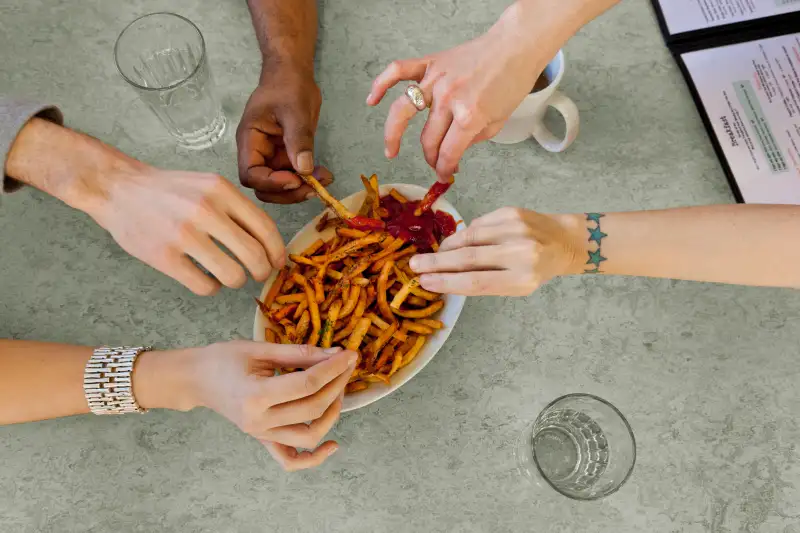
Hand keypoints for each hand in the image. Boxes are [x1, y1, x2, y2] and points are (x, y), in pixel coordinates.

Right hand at [86, 164, 284, 295]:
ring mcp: (183, 234)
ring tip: (228, 276)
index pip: (265, 228)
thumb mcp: (208, 185)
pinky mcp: (163, 256)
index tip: (278, 262)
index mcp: (221, 191)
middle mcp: (205, 210)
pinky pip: (204, 286)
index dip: (277, 251)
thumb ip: (237, 208)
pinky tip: (205, 279)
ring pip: (232, 276)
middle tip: (257, 275)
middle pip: (254, 256)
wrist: (118, 188)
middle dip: (262, 271)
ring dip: (236, 281)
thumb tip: (269, 243)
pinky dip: (211, 288)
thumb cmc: (169, 190)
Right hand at [173, 341, 357, 471]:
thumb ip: (299, 353)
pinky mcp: (263, 440)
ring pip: (309, 435)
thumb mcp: (260, 348)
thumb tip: (335, 354)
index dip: (333, 369)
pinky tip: (333, 444)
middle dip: (337, 384)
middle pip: (313, 408)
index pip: (307, 384)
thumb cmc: (223, 359)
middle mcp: (259, 421)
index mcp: (256, 395)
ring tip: (338, 389)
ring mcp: (261, 435)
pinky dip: (314, 458)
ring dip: (332, 413)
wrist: (196, 379)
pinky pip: (291, 460)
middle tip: (347, 364)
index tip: (349, 355)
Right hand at [237, 66, 332, 203]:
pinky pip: (294, 176)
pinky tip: (324, 175)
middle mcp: (257, 153)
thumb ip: (298, 140)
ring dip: (300, 189)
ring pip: (280, 186)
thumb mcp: (295, 110)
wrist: (292, 74)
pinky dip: (308, 179)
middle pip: (263, 187)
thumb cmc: (287, 85)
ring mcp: (271, 156)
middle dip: (287, 192)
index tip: (295, 180)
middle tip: (313, 188)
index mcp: (250, 140)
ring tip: (323, 180)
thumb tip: (304, 169)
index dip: (271, 183)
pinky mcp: (286, 156)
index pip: (251, 174)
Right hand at [366, 2, 566, 180]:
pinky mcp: (431, 63)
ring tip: (391, 151)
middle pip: (428, 140)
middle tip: (436, 164)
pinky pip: (398, 71)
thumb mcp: (498, 121)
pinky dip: (381, 84)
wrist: (516, 46)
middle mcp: (448, 99)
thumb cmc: (511, 82)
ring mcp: (436, 80)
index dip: (445, 170)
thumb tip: (452, 152)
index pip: (448, 153)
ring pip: (403, 112)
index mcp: (469, 116)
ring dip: (392, 136)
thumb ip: (471, 139)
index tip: (445, 176)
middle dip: (431, 158)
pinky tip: (372, 100)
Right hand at [408, 207, 583, 295]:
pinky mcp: (510, 212)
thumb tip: (443, 276)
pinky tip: (459, 242)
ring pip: (468, 237)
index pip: (476, 282)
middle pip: (468, 258)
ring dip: (446, 247)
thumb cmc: (535, 270)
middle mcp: (520, 252)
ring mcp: (515, 228)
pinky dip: (464, 234)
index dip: (446, 282)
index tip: (424, 282)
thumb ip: (483, 281)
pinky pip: (477, 224)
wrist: (564, 241)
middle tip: (414, 266)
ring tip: (434, 256)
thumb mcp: (514, 285)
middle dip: (436, 262)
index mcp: (522, 279)